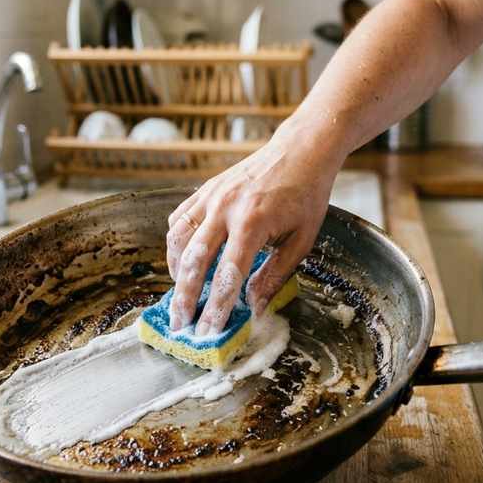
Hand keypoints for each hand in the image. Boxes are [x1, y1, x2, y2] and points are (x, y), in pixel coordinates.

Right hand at [165, 134, 339, 335]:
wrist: (301, 150)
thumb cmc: (306, 195)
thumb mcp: (301, 240)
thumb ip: (275, 276)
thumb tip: (255, 308)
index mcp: (253, 222)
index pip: (228, 275)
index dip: (216, 307)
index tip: (207, 332)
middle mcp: (225, 207)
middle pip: (194, 260)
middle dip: (185, 297)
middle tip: (180, 324)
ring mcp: (211, 195)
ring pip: (179, 238)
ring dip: (175, 271)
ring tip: (179, 296)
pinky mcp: (205, 188)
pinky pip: (179, 218)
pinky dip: (176, 244)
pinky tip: (182, 261)